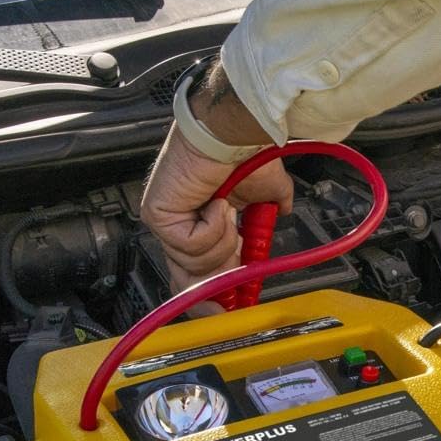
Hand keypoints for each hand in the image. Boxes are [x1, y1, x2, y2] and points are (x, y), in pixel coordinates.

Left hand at [141, 124, 292, 309]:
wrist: (232, 134)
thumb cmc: (243, 152)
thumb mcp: (265, 195)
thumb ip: (268, 214)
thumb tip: (280, 216)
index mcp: (197, 224)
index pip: (194, 273)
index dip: (214, 294)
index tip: (233, 307)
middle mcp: (178, 226)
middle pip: (186, 280)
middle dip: (217, 288)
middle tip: (235, 287)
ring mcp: (166, 223)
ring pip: (196, 264)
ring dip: (223, 243)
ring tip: (229, 212)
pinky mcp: (160, 216)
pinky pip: (192, 246)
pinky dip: (213, 229)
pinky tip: (218, 204)